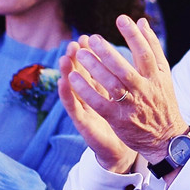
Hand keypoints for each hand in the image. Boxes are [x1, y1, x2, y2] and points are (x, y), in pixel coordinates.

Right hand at [59, 48, 135, 171]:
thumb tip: (122, 57)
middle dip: (78, 57)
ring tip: (65, 57)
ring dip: (69, 72)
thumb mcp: (127, 98)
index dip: (90, 53)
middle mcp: (94, 98)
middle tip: (74, 42)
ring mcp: (87, 110)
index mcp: (105, 90)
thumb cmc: (127, 123)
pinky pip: (74, 108)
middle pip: (83, 74)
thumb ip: (123, 77)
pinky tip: (62, 82)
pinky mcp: (84, 124)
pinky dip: (67, 95)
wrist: (124, 152)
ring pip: (75, 88)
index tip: (86, 37)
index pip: (96, 67)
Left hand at [64, 15, 186, 164]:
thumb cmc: (162, 101)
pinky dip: (86, 91)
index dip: (134, 35)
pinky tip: (73, 78)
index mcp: (156, 77)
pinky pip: (100, 103)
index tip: (121, 19)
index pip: (146, 53)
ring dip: (94, 68)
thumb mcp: (163, 75)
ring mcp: (131, 105)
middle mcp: (145, 90)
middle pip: (125, 69)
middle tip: (92, 38)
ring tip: (79, 54)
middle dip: (108, 52)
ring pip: (112, 85)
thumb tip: (142, 21)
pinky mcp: (118, 119)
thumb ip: (152, 48)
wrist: (166, 138)